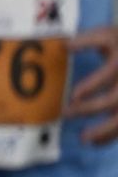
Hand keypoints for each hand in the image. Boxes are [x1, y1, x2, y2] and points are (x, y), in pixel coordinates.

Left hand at [69, 26, 117, 144]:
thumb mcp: (108, 34)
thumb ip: (88, 40)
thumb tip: (65, 46)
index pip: (108, 74)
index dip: (92, 85)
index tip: (74, 95)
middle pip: (114, 99)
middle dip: (91, 108)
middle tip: (67, 113)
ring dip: (105, 130)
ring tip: (83, 138)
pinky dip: (111, 136)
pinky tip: (95, 142)